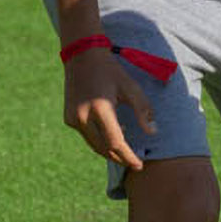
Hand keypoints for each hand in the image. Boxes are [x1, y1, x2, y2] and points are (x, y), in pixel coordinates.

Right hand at [64, 48, 157, 171]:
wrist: (82, 56)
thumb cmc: (111, 71)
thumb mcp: (131, 87)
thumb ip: (143, 110)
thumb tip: (152, 133)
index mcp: (100, 109)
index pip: (116, 143)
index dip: (129, 157)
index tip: (140, 165)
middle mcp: (83, 117)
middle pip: (104, 149)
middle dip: (120, 158)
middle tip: (134, 163)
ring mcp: (73, 119)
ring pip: (94, 145)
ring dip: (109, 151)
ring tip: (125, 152)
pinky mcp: (68, 118)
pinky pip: (86, 136)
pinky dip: (99, 140)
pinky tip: (112, 134)